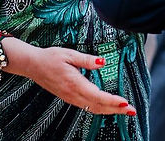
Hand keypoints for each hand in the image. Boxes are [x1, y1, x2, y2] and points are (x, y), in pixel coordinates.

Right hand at [9, 44, 136, 116]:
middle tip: (132, 111)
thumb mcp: (69, 54)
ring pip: (93, 109)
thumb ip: (87, 60)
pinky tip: (108, 107)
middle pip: (98, 107)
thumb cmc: (50, 57)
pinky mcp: (69, 98)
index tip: (125, 103)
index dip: (112, 101)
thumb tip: (103, 62)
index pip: (98, 96)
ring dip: (110, 111)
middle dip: (116, 110)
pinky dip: (100, 109)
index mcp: (74, 83)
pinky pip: (87, 107)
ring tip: (124, 110)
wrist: (33, 65)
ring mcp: (70, 98)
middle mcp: (73, 94)